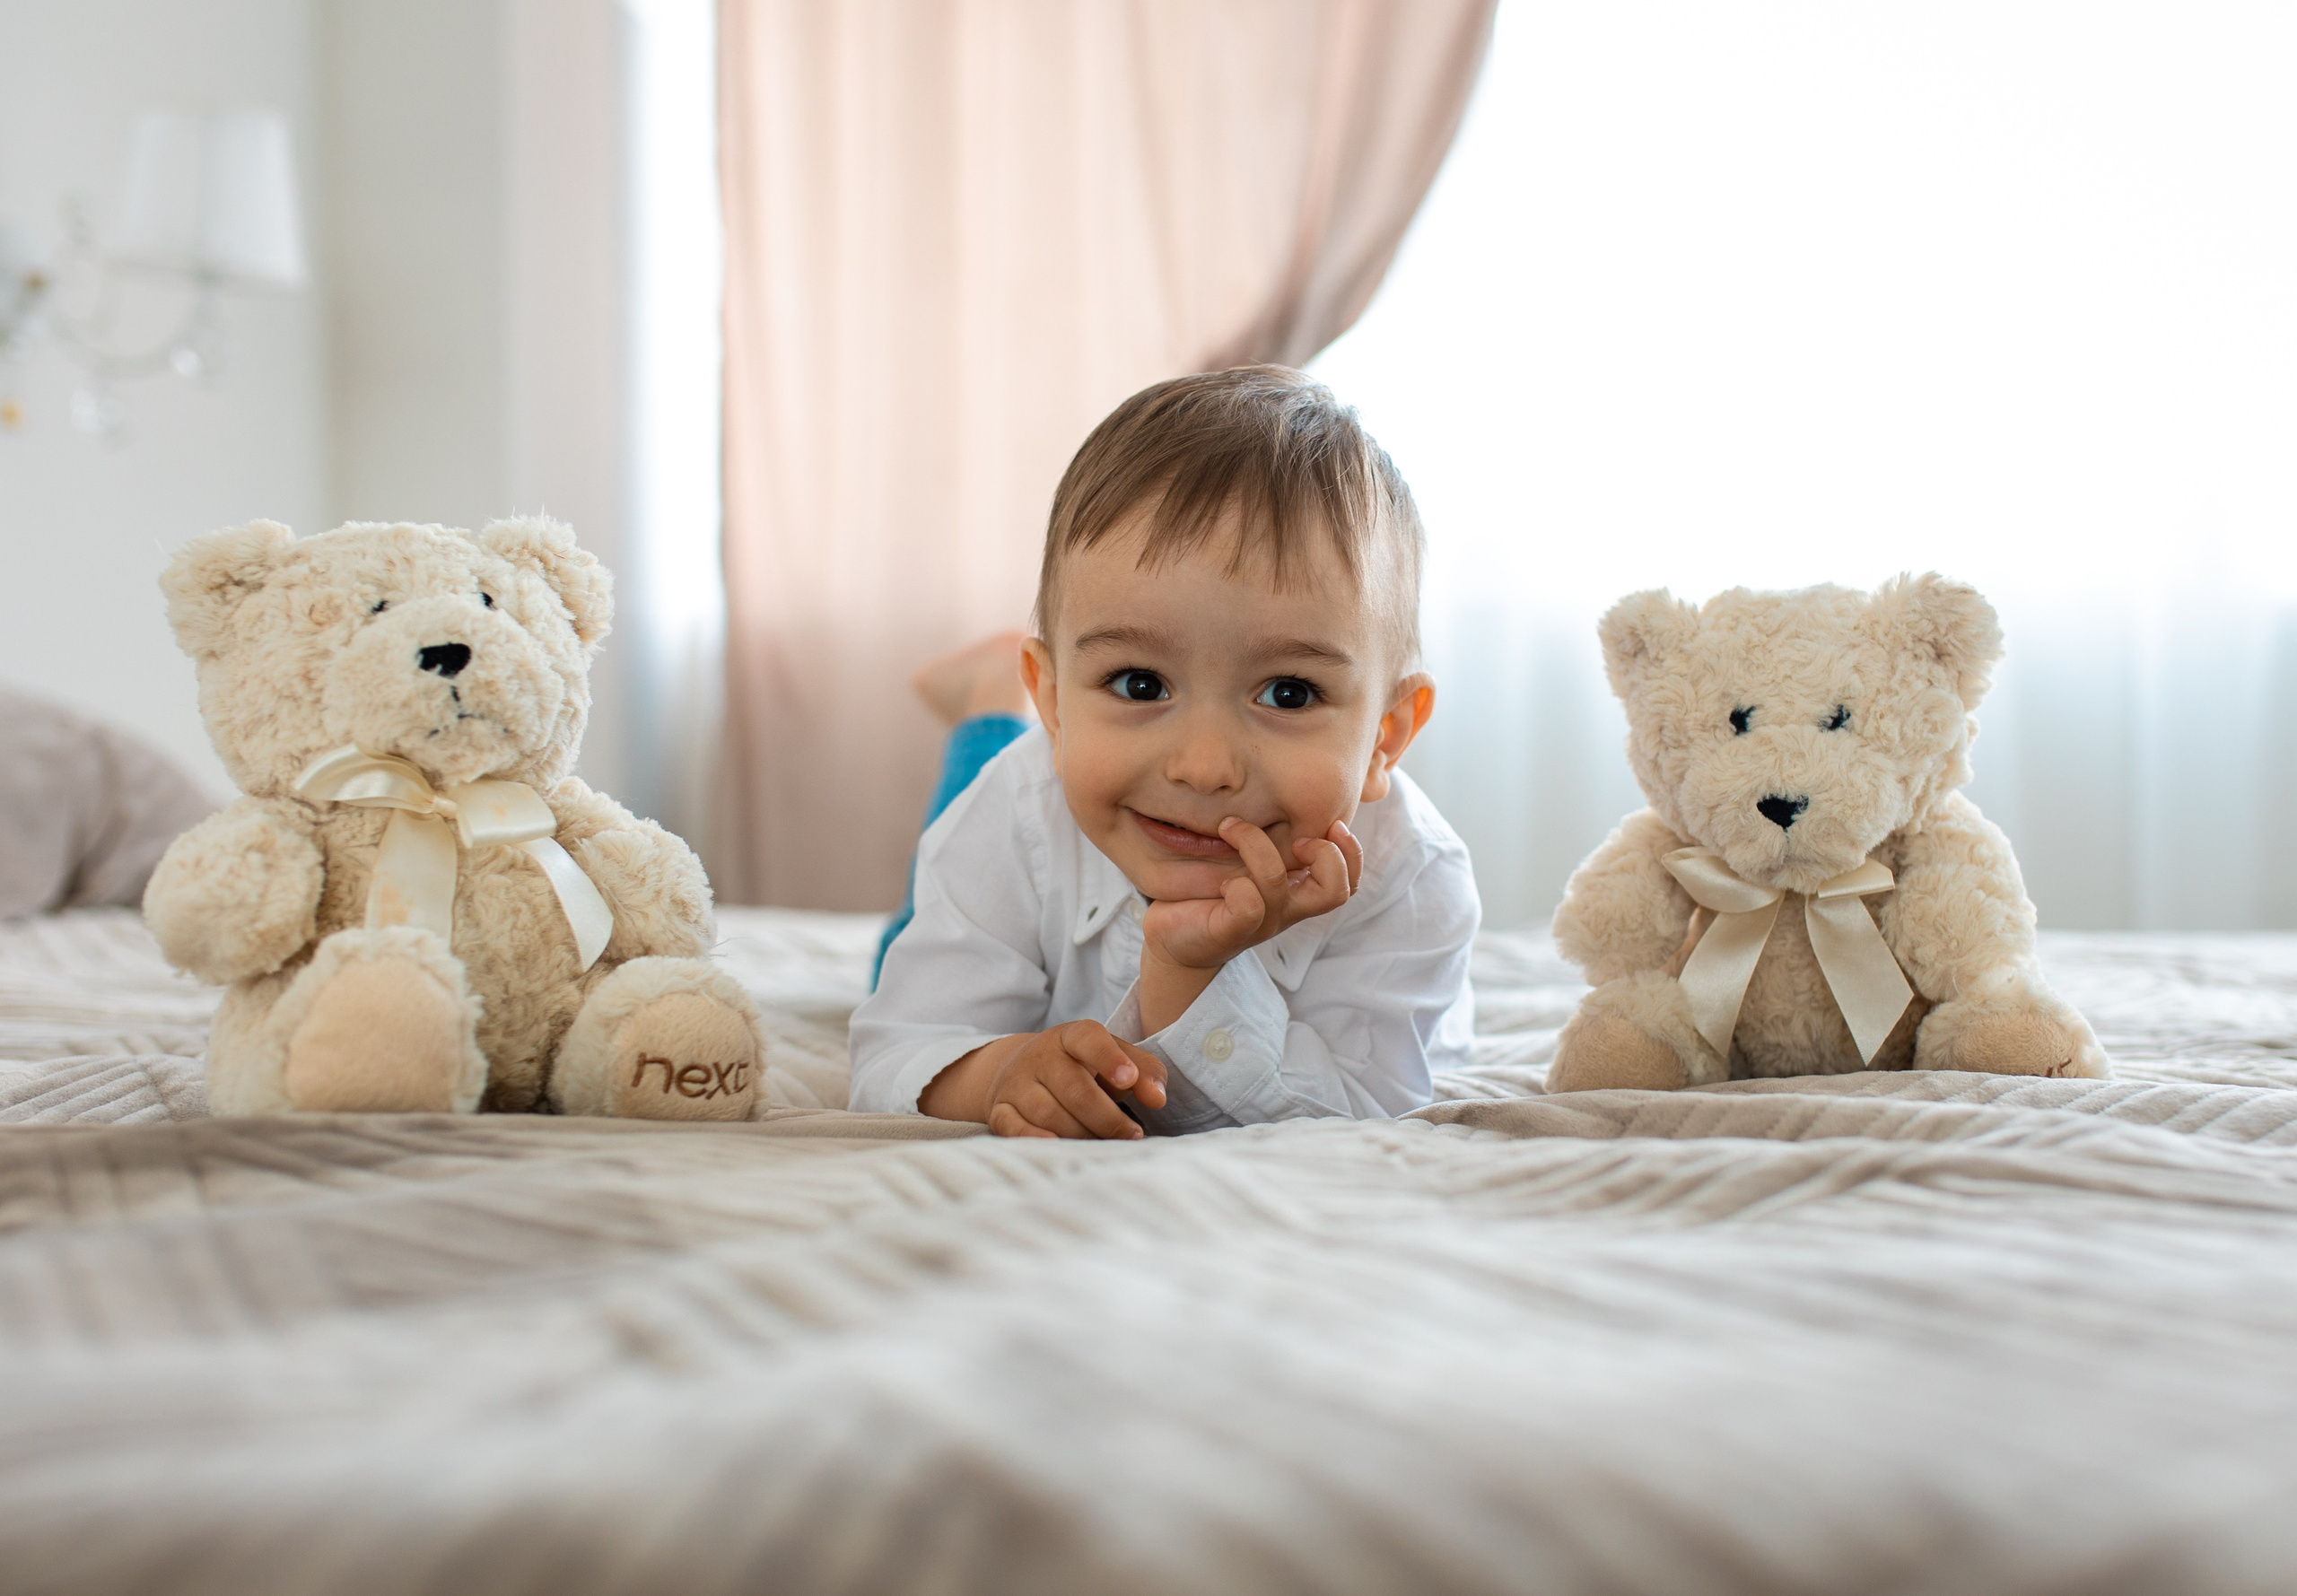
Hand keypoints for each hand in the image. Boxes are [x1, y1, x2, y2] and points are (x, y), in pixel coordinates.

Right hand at [919, 1021, 1169, 1138]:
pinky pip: (1013, 1128)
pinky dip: (1034, 1139)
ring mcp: (1016, 1084)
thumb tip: (1157, 1098)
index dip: (1109, 1058)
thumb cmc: (1084, 1068)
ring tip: (1104, 1146)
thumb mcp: (1116, 1058)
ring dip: (1082, 1135)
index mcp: (1071, 1036)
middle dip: (1107, 1118)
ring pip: (1049, 1114)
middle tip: (1131, 1135)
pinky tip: (1057, 1147)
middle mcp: (1040, 1056)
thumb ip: (1145, 1071)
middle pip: (1074, 1088)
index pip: (1088, 1040)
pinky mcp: (999, 1111)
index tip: (1128, 1080)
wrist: (1025, 1070)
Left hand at [1136, 819, 1362, 1032]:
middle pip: (1336, 892)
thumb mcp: (1247, 861)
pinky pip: (1248, 906)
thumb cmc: (1210, 891)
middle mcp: (1287, 909)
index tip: (1331, 825)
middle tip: (1294, 838)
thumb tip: (1281, 789)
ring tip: (1228, 827)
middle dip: (1325, 854)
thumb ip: (1269, 838)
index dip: (1351, 853)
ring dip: (1253, 843)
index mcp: (1297, 891)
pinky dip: (1236, 885)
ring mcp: (1261, 923)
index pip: (1348, 882)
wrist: (1172, 939)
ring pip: (1276, 883)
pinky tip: (1221, 880)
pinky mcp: (1230, 932)